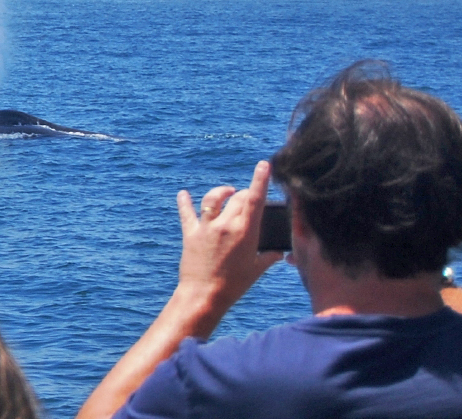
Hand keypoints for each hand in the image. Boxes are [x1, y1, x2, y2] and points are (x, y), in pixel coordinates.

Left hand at [175, 161, 283, 327]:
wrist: (204, 296)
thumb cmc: (233, 286)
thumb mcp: (255, 271)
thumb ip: (268, 258)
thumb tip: (279, 254)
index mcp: (246, 232)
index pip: (255, 199)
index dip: (260, 179)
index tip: (264, 165)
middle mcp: (225, 225)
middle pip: (237, 198)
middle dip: (244, 193)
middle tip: (247, 197)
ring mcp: (207, 228)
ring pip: (213, 199)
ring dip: (221, 192)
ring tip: (226, 192)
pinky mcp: (191, 234)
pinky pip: (187, 213)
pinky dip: (184, 202)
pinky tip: (182, 194)